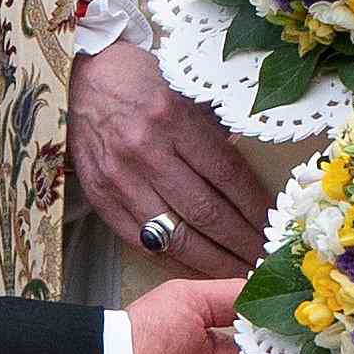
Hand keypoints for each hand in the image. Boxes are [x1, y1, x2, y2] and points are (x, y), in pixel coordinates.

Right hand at [69, 42, 274, 278]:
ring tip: (238, 272)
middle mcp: (146, 151)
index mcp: (173, 118)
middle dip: (241, 242)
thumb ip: (211, 133)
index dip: (254, 207)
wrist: (80, 80)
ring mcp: (121, 179)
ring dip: (214, 261)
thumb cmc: (137, 81)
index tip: (273, 225)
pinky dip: (175, 260)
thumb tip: (244, 179)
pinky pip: (144, 241)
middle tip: (263, 259)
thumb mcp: (182, 91)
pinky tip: (198, 268)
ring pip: (177, 235)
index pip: (227, 175)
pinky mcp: (101, 198)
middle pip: (206, 212)